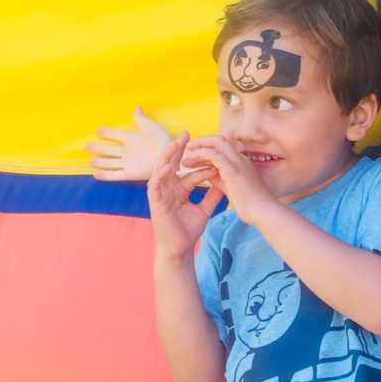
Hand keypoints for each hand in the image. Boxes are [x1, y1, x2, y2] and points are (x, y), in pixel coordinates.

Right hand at [87, 107, 172, 181]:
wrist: (171, 157)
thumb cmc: (164, 141)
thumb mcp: (151, 127)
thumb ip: (142, 119)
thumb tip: (137, 107)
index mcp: (133, 139)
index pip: (116, 135)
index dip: (107, 132)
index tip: (98, 130)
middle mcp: (128, 152)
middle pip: (109, 149)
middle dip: (98, 148)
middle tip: (86, 145)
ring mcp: (129, 163)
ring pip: (110, 162)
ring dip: (100, 162)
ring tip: (89, 161)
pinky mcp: (131, 173)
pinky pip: (115, 175)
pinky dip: (106, 175)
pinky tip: (95, 175)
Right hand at [148, 133, 221, 259]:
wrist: (180, 248)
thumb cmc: (188, 230)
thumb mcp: (205, 209)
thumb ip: (213, 195)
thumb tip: (226, 183)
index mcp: (178, 188)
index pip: (187, 169)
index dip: (197, 159)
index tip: (208, 148)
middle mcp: (168, 188)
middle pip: (172, 163)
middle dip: (178, 148)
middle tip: (187, 133)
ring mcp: (160, 194)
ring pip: (160, 169)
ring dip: (167, 156)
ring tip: (175, 143)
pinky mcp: (154, 202)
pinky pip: (155, 185)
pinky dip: (160, 174)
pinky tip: (167, 166)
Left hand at [182, 136, 275, 227]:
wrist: (264, 213)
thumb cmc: (252, 206)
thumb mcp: (233, 188)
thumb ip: (221, 178)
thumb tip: (208, 173)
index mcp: (243, 163)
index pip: (225, 147)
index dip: (209, 147)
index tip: (197, 154)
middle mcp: (242, 159)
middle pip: (220, 139)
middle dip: (203, 141)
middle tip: (189, 148)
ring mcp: (238, 163)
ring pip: (217, 142)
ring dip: (199, 145)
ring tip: (186, 154)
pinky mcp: (233, 170)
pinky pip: (213, 154)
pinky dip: (200, 154)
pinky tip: (190, 160)